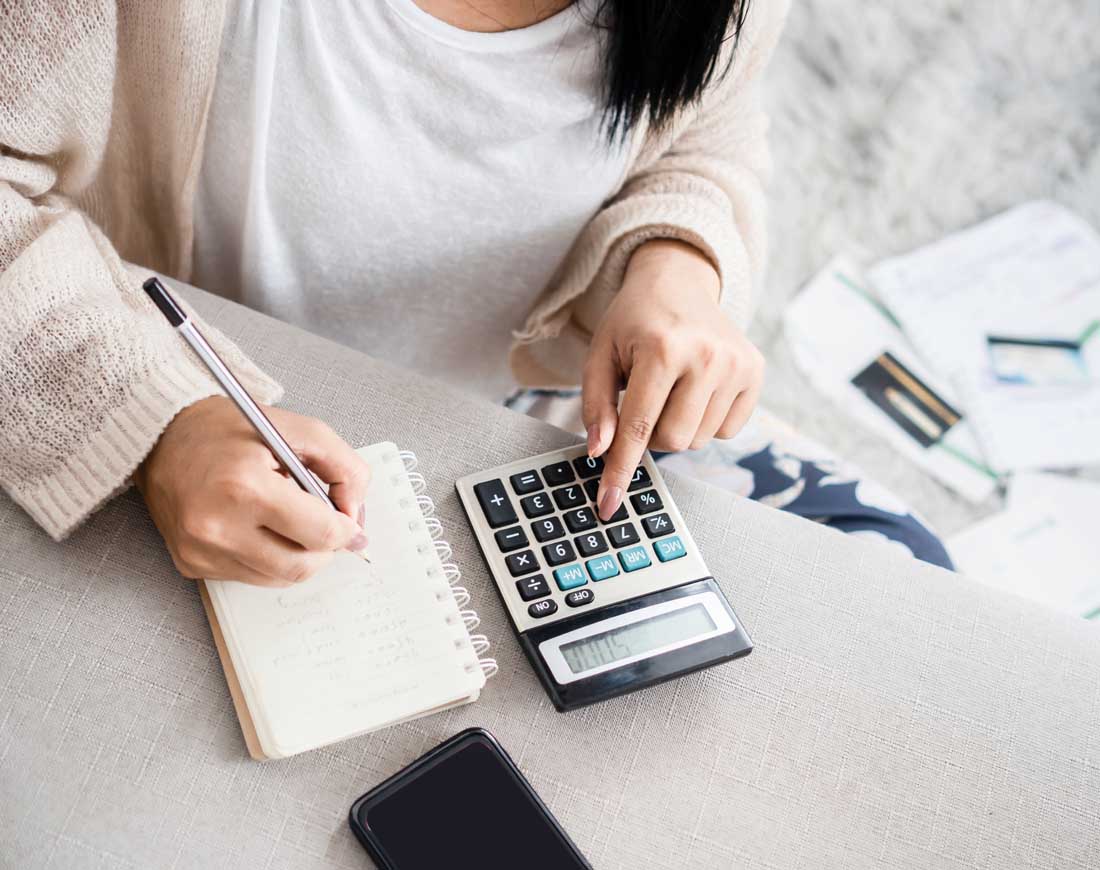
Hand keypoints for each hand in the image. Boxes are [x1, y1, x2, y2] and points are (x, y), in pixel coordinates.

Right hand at [134, 397, 370, 585]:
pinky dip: (268, 559)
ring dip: (298, 555)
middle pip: (301, 566)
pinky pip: (250, 577)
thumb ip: (344, 468)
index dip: (346, 530)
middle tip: (324, 526)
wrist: (163, 437)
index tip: (349, 523)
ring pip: (278, 578)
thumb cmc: (231, 430)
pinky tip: (259, 528)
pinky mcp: (191, 564)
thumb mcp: (300, 430)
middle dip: (325, 549)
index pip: (321, 533)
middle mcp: (217, 525)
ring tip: (289, 521)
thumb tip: (355, 515)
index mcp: (245, 486)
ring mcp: (200, 550)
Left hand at [583, 239, 763, 519]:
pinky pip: (725, 430)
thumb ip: (596, 405)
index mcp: (663, 348)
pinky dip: (704, 420)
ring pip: (698, 440)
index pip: (639, 427)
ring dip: (677, 426)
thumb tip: (600, 452)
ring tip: (670, 387)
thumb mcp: (600, 355)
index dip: (620, 470)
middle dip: (650, 433)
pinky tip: (696, 388)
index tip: (608, 504)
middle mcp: (708, 356)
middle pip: (672, 441)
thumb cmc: (633, 321)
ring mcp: (737, 364)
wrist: (678, 280)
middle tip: (643, 400)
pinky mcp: (756, 372)